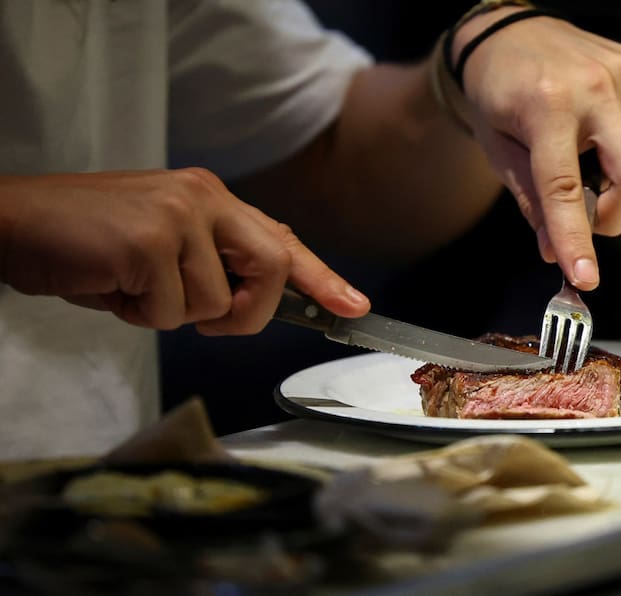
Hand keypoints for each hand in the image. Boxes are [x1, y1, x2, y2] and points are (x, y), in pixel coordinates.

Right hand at [0, 169, 368, 333]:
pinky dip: (140, 315)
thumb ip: (213, 262)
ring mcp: (177, 216)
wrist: (14, 222)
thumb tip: (257, 294)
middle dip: (248, 312)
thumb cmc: (87, 242)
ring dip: (172, 314)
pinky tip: (112, 286)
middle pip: (273, 268)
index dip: (321, 277)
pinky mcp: (149, 241)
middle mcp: (202, 198)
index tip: (353, 306)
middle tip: (208, 320)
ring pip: (215, 304)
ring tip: (130, 285)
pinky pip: (171, 312)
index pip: (281, 240)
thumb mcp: (163, 246)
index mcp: (210, 197)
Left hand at [454, 8, 620, 289]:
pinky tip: (597, 131)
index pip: (565, 188)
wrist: (510, 31)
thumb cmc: (497, 93)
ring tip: (579, 153)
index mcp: (546, 105)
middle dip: (615, 215)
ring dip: (614, 178)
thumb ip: (531, 202)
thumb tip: (557, 252)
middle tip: (587, 219)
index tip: (586, 278)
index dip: (577, 239)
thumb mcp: (498, 150)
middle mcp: (593, 85)